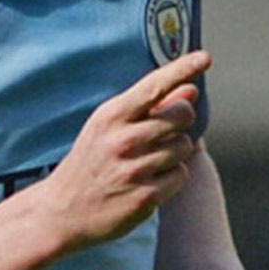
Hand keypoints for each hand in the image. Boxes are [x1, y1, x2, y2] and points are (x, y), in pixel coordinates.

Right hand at [31, 50, 210, 251]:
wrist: (62, 211)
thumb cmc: (92, 161)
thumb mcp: (109, 128)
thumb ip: (152, 108)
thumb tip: (190, 90)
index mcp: (111, 116)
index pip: (155, 85)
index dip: (183, 68)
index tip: (206, 57)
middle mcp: (123, 140)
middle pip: (182, 115)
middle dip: (180, 121)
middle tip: (162, 133)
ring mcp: (134, 170)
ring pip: (184, 146)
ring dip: (174, 153)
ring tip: (148, 162)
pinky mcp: (145, 198)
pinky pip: (181, 175)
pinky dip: (171, 177)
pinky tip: (149, 182)